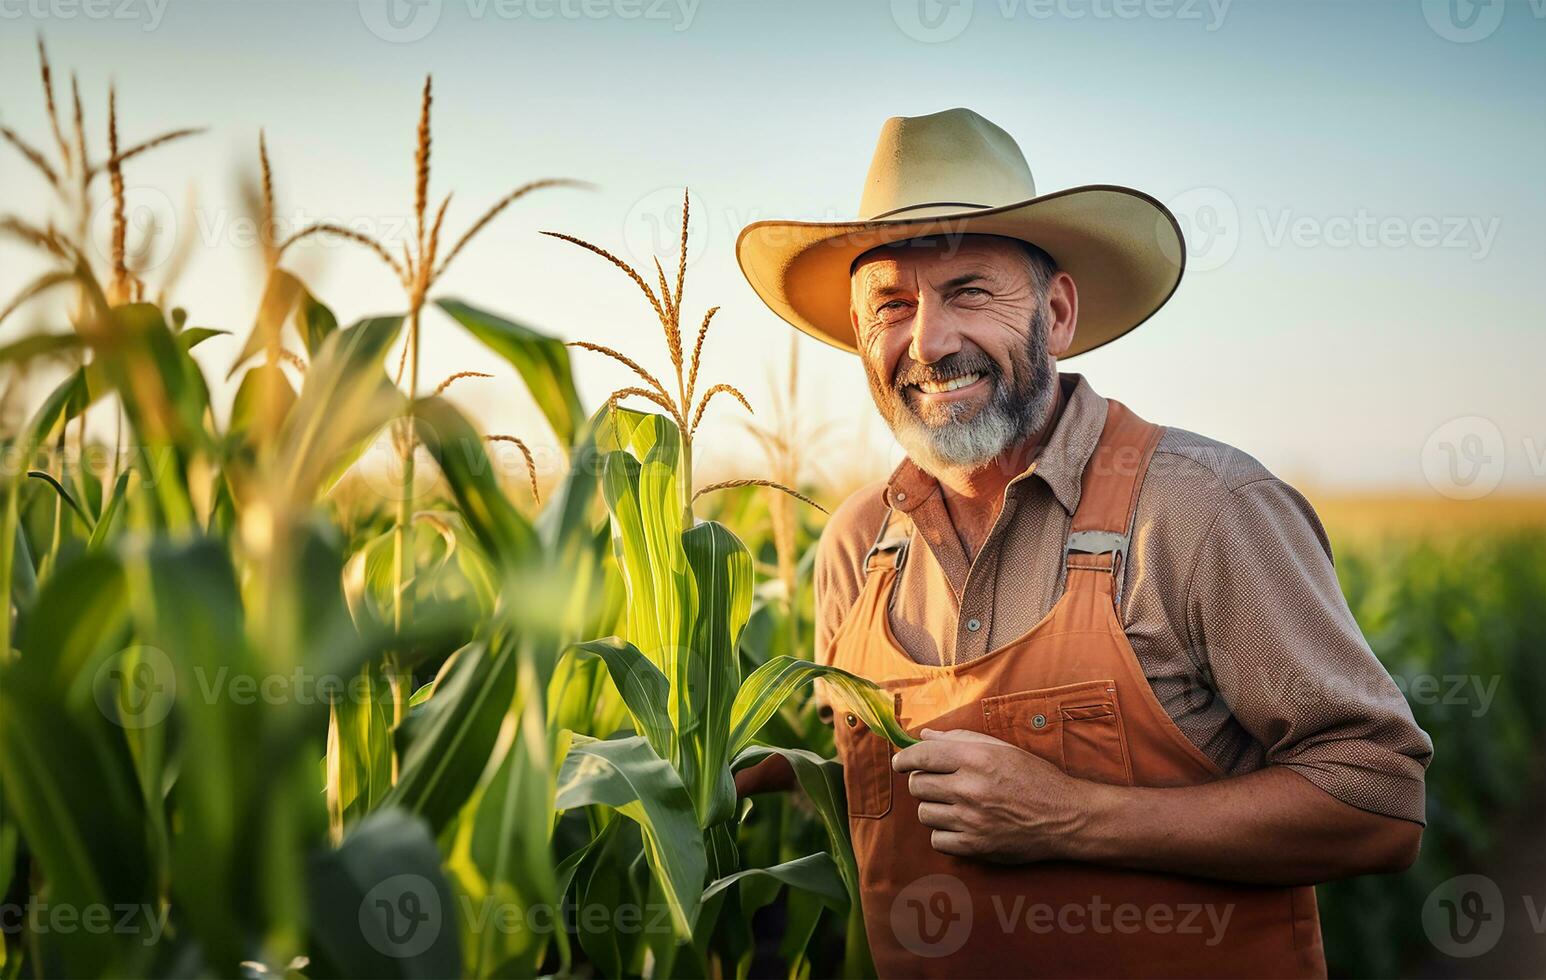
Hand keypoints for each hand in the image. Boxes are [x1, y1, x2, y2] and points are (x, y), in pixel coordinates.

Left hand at [892, 727, 1085, 863]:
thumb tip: (923, 736)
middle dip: (923, 783)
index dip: (904, 759)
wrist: (1066, 817)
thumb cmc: (1034, 778)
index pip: (921, 756)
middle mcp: (970, 788)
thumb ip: (959, 739)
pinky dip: (944, 833)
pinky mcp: (976, 846)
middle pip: (917, 785)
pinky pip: (937, 840)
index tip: (900, 763)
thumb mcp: (1001, 749)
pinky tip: (961, 825)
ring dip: (934, 808)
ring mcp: (971, 820)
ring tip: (955, 805)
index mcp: (976, 758)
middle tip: (939, 784)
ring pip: (924, 813)